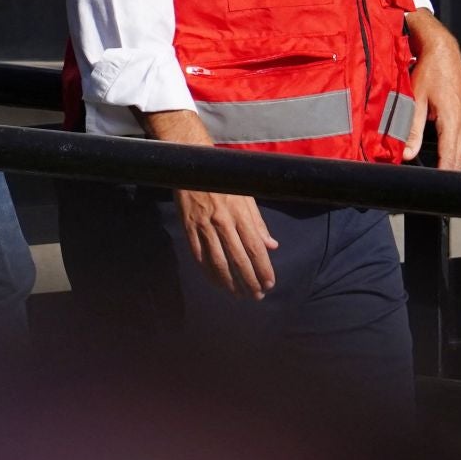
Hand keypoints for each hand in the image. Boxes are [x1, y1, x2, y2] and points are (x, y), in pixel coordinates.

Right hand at [142, 109, 279, 298]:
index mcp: (239, 213)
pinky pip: (199, 256)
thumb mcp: (246, 196)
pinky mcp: (189, 228)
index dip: (263, 268)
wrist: (194, 164)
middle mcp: (222, 222)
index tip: (269, 283)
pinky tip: (217, 282)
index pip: (255, 247)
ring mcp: (203, 226)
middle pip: (238, 258)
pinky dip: (208, 273)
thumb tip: (271, 246)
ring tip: (238, 294)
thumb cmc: (225, 180)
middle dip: (249, 280)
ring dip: (229, 282)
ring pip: (218, 262)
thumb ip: (258, 223)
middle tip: (257, 295)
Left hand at [403, 9, 460, 170]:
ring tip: (440, 175)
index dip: (442, 175)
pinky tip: (448, 157)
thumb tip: (408, 153)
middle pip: (459, 158)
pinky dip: (458, 152)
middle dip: (448, 173)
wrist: (443, 50)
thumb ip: (412, 128)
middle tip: (433, 185)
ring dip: (454, 164)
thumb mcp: (415, 99)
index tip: (432, 186)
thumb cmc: (430, 69)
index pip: (450, 158)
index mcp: (452, 119)